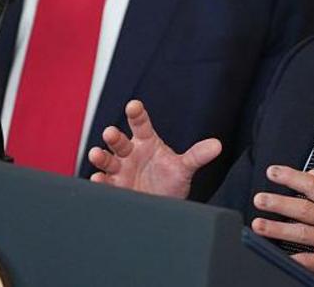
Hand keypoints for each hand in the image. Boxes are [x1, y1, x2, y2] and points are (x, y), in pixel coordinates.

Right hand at [88, 99, 221, 198]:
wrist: (162, 207)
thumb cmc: (170, 182)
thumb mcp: (184, 169)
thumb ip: (197, 156)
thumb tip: (217, 145)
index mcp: (146, 142)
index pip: (141, 124)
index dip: (136, 114)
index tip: (134, 105)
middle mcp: (130, 153)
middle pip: (119, 141)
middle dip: (114, 137)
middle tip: (110, 133)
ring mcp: (120, 171)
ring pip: (107, 160)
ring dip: (100, 156)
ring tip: (96, 153)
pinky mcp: (114, 188)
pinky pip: (104, 182)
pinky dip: (100, 181)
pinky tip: (99, 179)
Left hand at [251, 166, 313, 286]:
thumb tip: (312, 174)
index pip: (312, 185)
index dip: (291, 177)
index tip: (272, 172)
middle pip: (304, 208)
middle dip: (278, 203)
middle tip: (260, 199)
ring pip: (303, 233)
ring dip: (278, 229)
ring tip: (259, 225)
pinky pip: (312, 260)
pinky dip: (296, 258)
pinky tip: (281, 256)